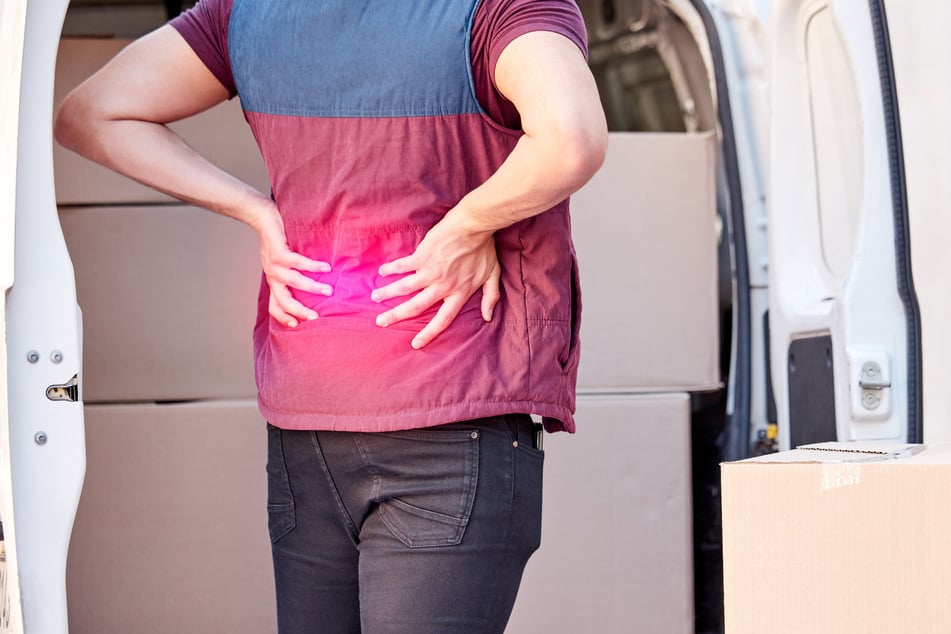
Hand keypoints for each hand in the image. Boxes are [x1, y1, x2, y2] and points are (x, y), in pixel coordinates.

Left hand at [253, 204, 331, 326]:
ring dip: (312, 288)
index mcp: (274, 281)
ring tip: (328, 290)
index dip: (283, 317)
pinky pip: (297, 263)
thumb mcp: (282, 261)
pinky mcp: (279, 253)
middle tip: (316, 316)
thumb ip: (293, 273)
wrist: (262, 217)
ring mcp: (274, 265)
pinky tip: (325, 267)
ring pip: (293, 283)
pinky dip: (312, 266)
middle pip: (283, 301)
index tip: (297, 325)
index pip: (274, 305)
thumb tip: (315, 282)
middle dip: (300, 311)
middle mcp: (273, 276)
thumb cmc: (278, 238)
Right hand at [371, 213, 500, 348]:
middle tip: (381, 322)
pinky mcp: (422, 256)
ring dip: (387, 293)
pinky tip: (382, 272)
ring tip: (375, 298)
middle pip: (415, 307)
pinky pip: (403, 266)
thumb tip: (487, 317)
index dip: (429, 334)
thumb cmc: (485, 249)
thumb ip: (490, 297)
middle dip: (395, 316)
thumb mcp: (493, 275)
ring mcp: (430, 272)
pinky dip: (391, 269)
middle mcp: (442, 286)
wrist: (473, 225)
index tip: (415, 344)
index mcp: (458, 293)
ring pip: (404, 288)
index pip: (442, 320)